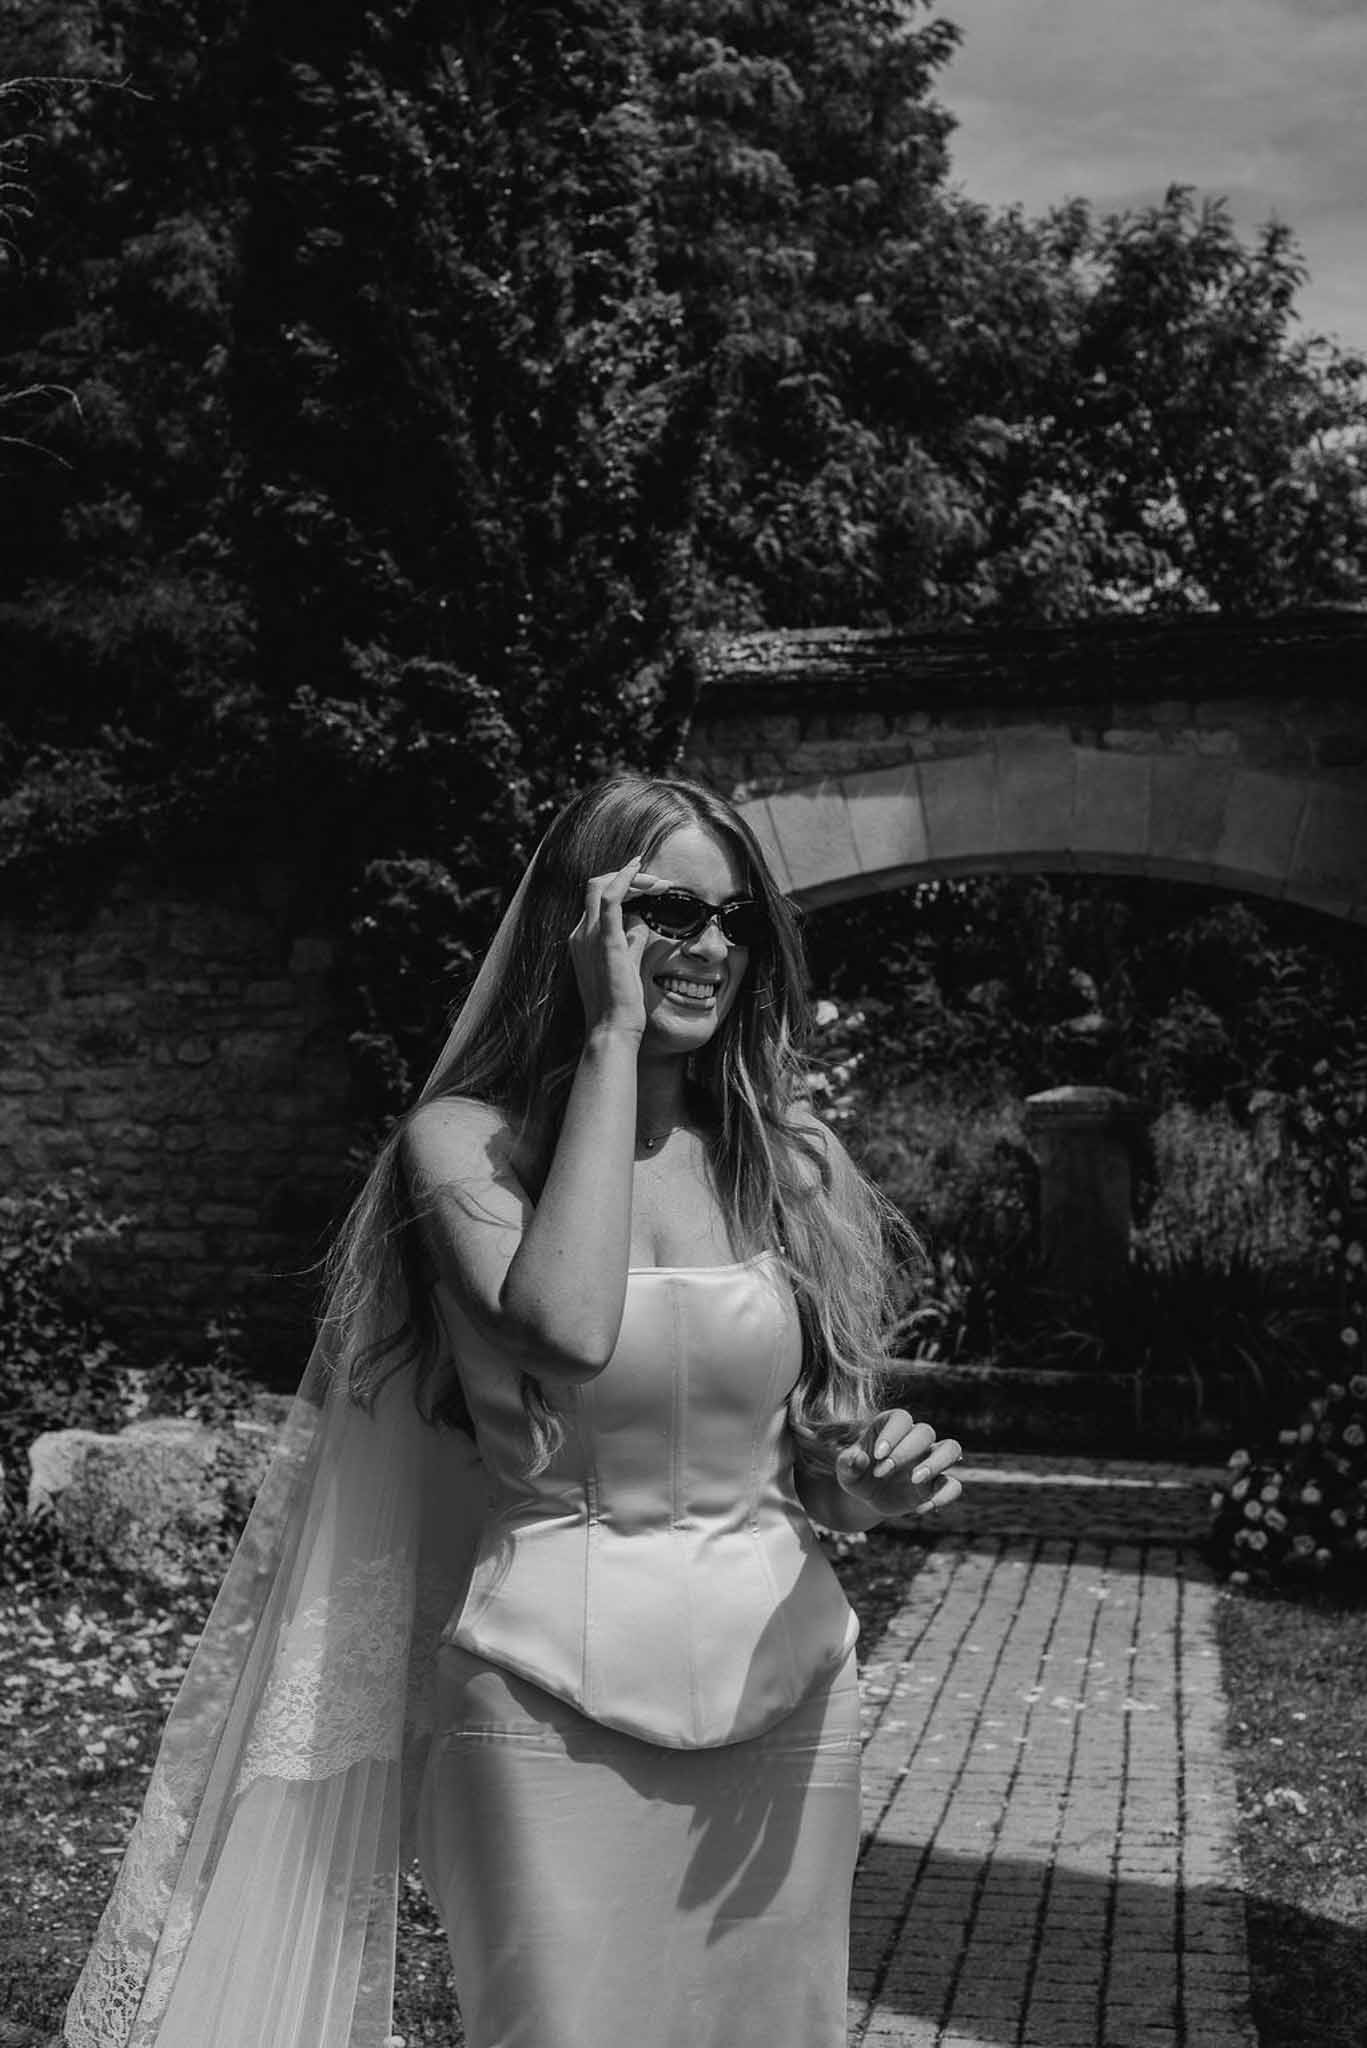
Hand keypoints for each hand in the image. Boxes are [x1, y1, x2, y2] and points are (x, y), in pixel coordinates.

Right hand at [568, 857, 669, 1039]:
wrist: (613, 1028)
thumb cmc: (621, 1002)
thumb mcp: (628, 962)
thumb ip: (632, 940)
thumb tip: (641, 921)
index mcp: (584, 939)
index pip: (598, 898)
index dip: (624, 886)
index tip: (650, 887)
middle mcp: (581, 934)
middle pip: (597, 886)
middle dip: (629, 877)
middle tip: (659, 883)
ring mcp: (590, 937)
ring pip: (602, 887)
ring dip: (632, 878)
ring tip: (658, 882)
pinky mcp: (606, 942)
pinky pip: (610, 900)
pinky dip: (624, 880)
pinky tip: (638, 870)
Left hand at [833, 1410, 962, 1521]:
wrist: (866, 1497)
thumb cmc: (856, 1474)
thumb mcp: (845, 1470)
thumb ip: (848, 1463)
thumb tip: (858, 1459)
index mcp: (891, 1427)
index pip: (901, 1418)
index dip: (893, 1433)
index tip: (877, 1456)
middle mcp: (914, 1440)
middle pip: (926, 1432)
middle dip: (906, 1452)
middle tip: (882, 1472)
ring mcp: (929, 1461)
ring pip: (951, 1449)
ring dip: (937, 1463)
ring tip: (915, 1480)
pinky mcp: (937, 1485)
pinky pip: (954, 1485)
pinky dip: (942, 1496)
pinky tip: (920, 1509)